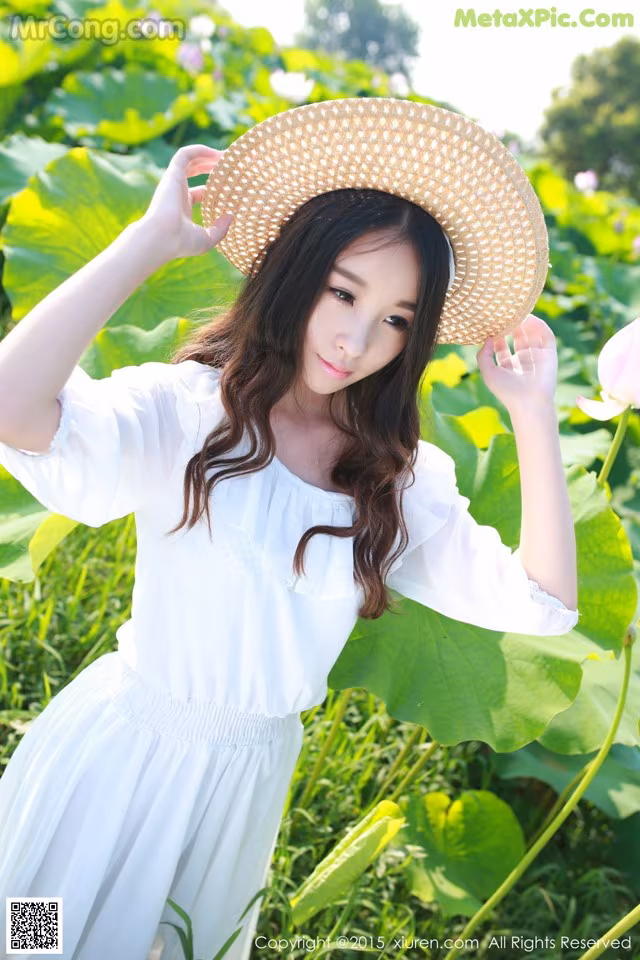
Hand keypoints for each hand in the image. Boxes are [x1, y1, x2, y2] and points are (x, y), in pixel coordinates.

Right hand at [140, 144, 232, 263]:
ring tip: (227, 155)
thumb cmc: (181, 243)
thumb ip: (220, 230)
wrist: (162, 237)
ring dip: (208, 155)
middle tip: (232, 164)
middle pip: (196, 172)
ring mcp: (174, 182)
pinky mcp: (172, 173)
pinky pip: (185, 154)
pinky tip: (216, 153)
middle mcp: (178, 192)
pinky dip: (200, 150)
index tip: (233, 184)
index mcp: (184, 207)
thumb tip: (231, 216)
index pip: (201, 192)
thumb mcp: (206, 239)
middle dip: (213, 165)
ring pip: (191, 160)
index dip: (216, 186)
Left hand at [475, 314, 558, 413]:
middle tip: (504, 314)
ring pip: (531, 335)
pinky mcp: (550, 355)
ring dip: (525, 323)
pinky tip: (529, 318)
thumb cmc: (507, 391)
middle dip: (511, 326)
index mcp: (508, 367)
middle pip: (517, 338)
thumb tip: (487, 338)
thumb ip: (483, 355)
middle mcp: (523, 361)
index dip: (496, 335)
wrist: (530, 403)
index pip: (501, 346)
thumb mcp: (488, 373)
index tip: (491, 323)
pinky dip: (539, 326)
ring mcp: (537, 357)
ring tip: (516, 312)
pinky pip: (546, 336)